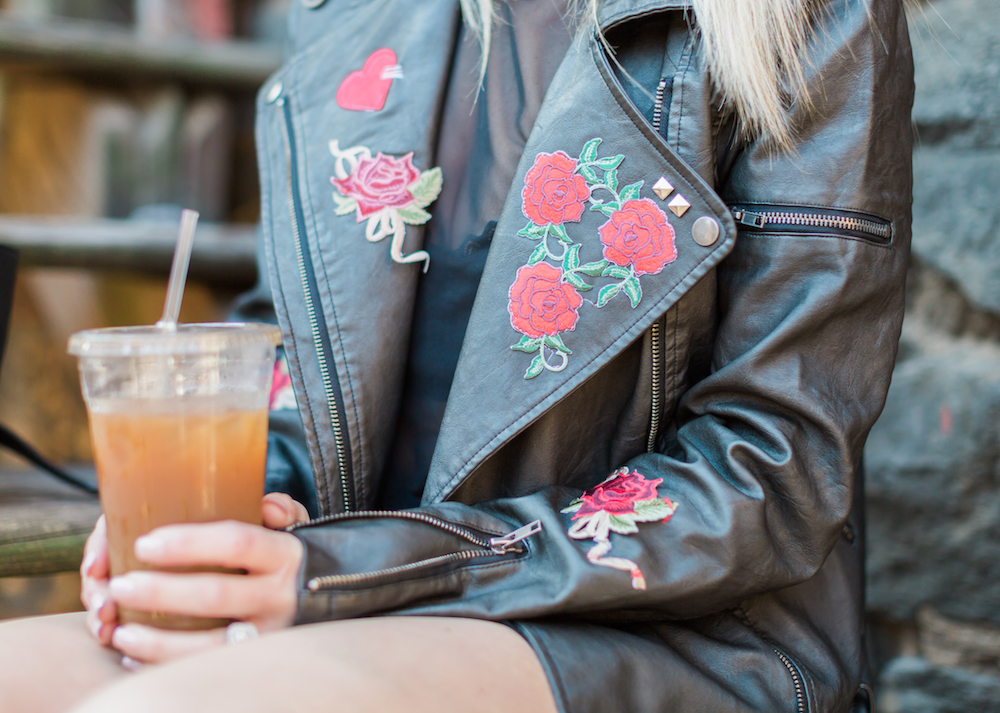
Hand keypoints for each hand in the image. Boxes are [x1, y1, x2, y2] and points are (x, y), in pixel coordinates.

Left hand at [82, 493, 308, 663]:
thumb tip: (267, 505)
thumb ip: (281, 508)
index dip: (189, 544)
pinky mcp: (254, 663)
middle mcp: (279, 596)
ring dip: (158, 640)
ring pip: (209, 643)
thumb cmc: (289, 556)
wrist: (328, 597)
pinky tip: (135, 656)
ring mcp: (267, 634)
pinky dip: (166, 664)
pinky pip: (207, 669)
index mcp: (285, 554)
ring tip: (118, 630)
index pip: (237, 543)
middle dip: (161, 592)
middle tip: (118, 586)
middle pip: (215, 594)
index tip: (144, 543)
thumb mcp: (295, 525)